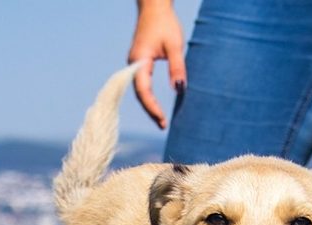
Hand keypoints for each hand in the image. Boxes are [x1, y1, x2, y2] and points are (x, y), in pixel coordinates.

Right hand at [127, 1, 185, 128]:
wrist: (154, 7)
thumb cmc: (165, 23)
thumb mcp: (174, 46)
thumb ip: (176, 68)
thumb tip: (179, 90)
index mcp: (139, 61)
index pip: (144, 91)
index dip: (152, 108)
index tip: (162, 121)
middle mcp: (132, 64)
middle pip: (139, 94)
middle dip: (150, 111)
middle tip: (162, 125)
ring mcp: (134, 63)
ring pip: (139, 90)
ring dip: (148, 105)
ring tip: (160, 119)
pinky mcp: (138, 62)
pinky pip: (141, 84)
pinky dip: (147, 96)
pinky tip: (155, 105)